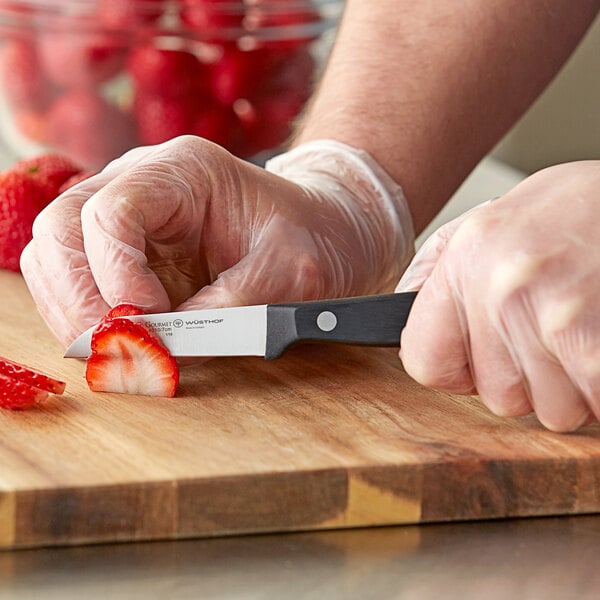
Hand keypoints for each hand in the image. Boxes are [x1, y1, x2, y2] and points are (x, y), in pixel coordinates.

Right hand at [21, 136, 413, 346]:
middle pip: (60, 229)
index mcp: (184, 171)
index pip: (110, 212)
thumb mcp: (288, 273)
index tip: (149, 323)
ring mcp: (127, 216)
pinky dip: (86, 316)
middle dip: (79, 299)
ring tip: (118, 351)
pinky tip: (120, 341)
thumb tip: (159, 348)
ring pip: (54, 256)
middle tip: (114, 349)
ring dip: (74, 312)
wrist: (323, 234)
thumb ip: (227, 310)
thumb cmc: (312, 241)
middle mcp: (141, 182)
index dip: (116, 276)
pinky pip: (77, 280)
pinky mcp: (127, 251)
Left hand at [396, 161, 599, 431]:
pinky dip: (599, 389)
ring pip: (549, 410)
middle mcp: (503, 289)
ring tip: (583, 332)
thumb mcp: (494, 217)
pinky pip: (591, 406)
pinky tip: (598, 345)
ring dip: (568, 386)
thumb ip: (440, 266)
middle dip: (525, 378)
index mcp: (468, 258)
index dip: (454, 369)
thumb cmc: (582, 208)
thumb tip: (404, 304)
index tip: (475, 359)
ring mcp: (555, 317)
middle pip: (495, 395)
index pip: (424, 360)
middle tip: (551, 332)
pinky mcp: (596, 346)